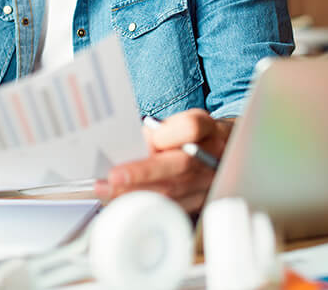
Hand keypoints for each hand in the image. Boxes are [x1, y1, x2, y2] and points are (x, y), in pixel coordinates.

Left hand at [95, 108, 232, 211]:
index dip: (168, 134)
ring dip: (136, 193)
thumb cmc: (191, 133)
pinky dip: (144, 206)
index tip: (147, 137)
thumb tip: (130, 148)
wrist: (220, 149)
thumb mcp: (179, 120)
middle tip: (113, 177)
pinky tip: (122, 202)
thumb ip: (157, 131)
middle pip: (180, 165)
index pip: (191, 128)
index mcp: (206, 128)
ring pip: (173, 192)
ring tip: (107, 192)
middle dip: (142, 174)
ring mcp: (209, 180)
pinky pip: (171, 207)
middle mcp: (211, 155)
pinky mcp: (200, 200)